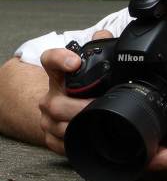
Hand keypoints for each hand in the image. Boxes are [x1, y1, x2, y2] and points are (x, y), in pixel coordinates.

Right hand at [39, 30, 112, 154]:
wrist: (64, 110)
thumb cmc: (79, 89)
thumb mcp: (88, 70)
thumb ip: (98, 47)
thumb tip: (104, 35)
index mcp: (59, 76)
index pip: (50, 61)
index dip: (60, 59)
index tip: (74, 61)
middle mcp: (50, 97)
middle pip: (57, 103)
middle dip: (81, 107)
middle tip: (101, 106)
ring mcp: (48, 119)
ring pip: (59, 126)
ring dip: (81, 126)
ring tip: (101, 123)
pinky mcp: (50, 137)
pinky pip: (59, 144)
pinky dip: (75, 143)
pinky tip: (89, 138)